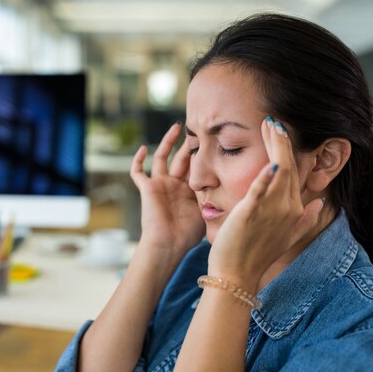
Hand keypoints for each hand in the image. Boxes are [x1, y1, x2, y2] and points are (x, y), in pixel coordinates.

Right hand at [130, 123, 204, 254]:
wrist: (167, 244)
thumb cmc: (187, 234)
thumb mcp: (205, 212)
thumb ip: (214, 199)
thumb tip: (235, 192)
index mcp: (189, 190)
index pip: (196, 167)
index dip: (202, 154)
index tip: (213, 140)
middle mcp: (174, 185)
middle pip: (181, 158)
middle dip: (189, 144)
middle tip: (197, 128)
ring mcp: (160, 185)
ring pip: (162, 158)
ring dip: (168, 142)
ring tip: (176, 127)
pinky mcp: (147, 188)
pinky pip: (138, 172)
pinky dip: (137, 160)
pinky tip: (143, 147)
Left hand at [208, 118, 324, 292]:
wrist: (237, 275)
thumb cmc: (256, 255)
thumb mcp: (287, 237)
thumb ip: (306, 220)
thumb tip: (321, 203)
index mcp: (295, 210)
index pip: (294, 172)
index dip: (287, 150)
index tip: (279, 132)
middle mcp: (287, 208)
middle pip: (288, 166)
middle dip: (281, 140)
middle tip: (273, 120)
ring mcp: (271, 211)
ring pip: (279, 171)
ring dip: (275, 146)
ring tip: (269, 125)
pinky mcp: (251, 213)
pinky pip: (260, 191)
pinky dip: (265, 176)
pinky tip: (270, 160)